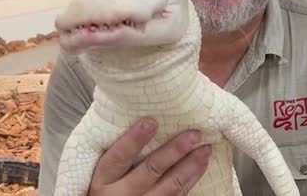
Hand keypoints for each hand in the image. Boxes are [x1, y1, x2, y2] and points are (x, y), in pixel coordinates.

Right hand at [88, 118, 211, 195]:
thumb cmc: (106, 189)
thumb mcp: (101, 174)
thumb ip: (115, 153)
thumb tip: (142, 118)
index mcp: (103, 180)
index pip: (118, 158)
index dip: (134, 140)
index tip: (151, 122)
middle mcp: (121, 195)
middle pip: (150, 171)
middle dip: (174, 151)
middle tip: (193, 135)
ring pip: (169, 187)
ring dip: (190, 166)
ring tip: (204, 148)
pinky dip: (191, 180)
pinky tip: (201, 166)